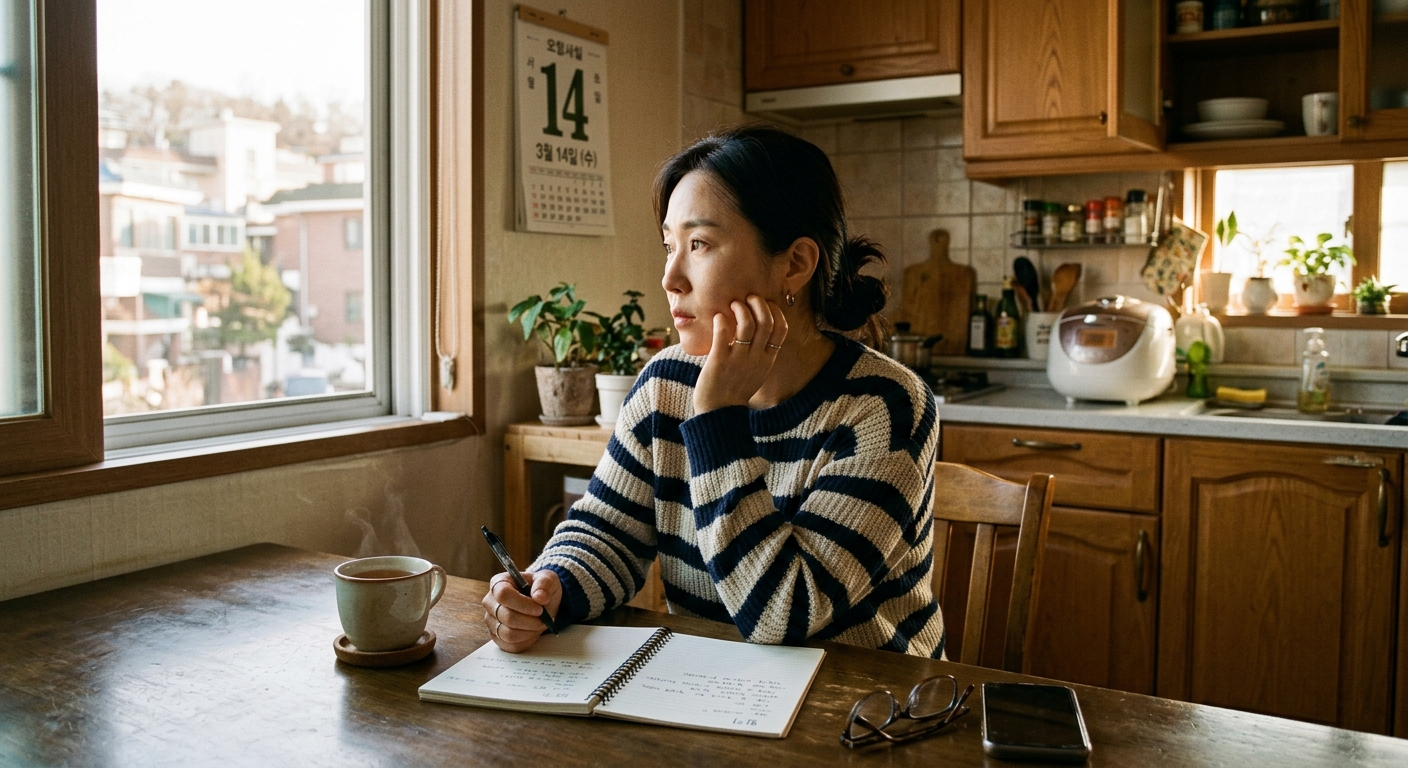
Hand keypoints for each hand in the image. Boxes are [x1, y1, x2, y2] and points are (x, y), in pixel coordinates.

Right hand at [481, 569, 561, 652]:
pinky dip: (526, 641)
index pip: (503, 595)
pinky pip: (510, 646)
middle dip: (530, 621)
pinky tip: (533, 632)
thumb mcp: (548, 580)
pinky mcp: (496, 637)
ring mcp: (491, 621)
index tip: (539, 609)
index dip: (523, 604)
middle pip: (506, 617)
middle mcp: (490, 602)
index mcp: (499, 583)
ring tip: (539, 625)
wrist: (542, 604)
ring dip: (529, 632)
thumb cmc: (541, 589)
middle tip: (544, 619)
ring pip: (508, 634)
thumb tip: (540, 597)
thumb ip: (544, 584)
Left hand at [694, 295, 788, 413]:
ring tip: (733, 304)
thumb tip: (758, 329)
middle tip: (748, 298)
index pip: (781, 329)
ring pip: (747, 325)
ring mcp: (738, 360)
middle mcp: (756, 358)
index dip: (774, 311)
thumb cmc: (734, 389)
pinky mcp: (719, 361)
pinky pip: (723, 334)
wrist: (718, 412)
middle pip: (766, 322)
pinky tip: (718, 317)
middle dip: (759, 303)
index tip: (764, 304)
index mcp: (767, 360)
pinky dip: (721, 321)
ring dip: (740, 308)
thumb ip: (760, 353)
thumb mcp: (756, 372)